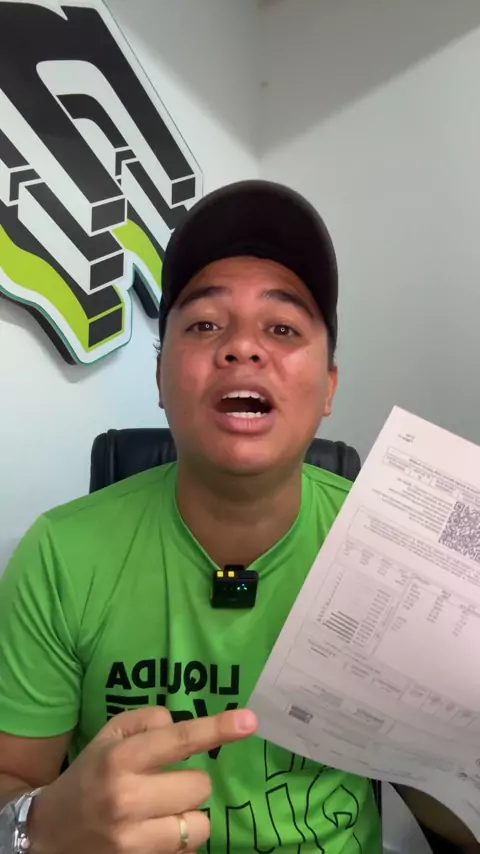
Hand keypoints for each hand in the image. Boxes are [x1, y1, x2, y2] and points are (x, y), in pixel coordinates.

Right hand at [30, 706, 256, 853]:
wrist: (48, 834)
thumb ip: (147, 721)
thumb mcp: (108, 737)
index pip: (180, 740)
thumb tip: (182, 723)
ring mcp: (133, 841)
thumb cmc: (88, 776)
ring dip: (188, 818)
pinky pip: (187, 853)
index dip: (217, 728)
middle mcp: (128, 799)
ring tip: (161, 814)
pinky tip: (153, 835)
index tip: (249, 721)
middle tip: (165, 786)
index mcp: (121, 760)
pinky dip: (178, 843)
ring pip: (200, 825)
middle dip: (189, 785)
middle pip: (200, 787)